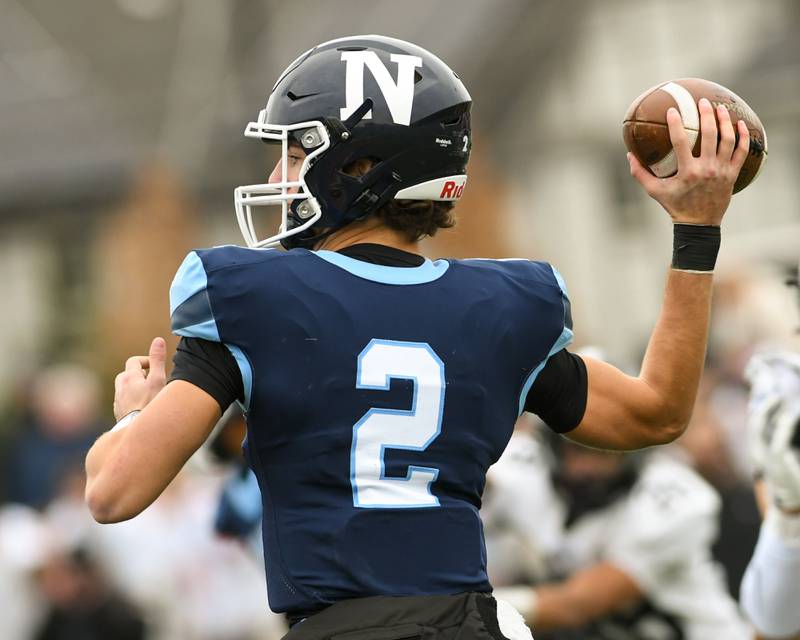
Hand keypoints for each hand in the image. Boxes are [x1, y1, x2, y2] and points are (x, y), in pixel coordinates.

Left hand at [113, 337, 166, 419]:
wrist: (139, 432)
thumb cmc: (150, 404)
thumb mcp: (158, 379)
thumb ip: (157, 360)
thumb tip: (158, 340)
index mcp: (129, 377)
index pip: (134, 361)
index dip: (146, 362)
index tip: (155, 368)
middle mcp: (120, 388)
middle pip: (127, 374)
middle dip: (138, 375)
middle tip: (152, 381)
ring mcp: (118, 401)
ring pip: (124, 389)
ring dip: (134, 388)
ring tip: (148, 395)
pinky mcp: (119, 414)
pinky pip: (124, 402)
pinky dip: (131, 401)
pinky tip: (142, 408)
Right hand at [628, 98, 749, 225]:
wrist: (699, 224)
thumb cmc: (674, 206)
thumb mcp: (654, 191)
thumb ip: (640, 173)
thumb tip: (629, 155)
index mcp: (687, 172)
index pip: (680, 141)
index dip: (676, 123)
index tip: (672, 110)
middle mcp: (706, 169)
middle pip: (709, 135)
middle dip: (706, 114)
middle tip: (702, 101)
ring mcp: (722, 171)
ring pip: (727, 140)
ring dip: (725, 121)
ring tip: (720, 108)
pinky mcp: (733, 174)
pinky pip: (742, 151)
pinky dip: (743, 137)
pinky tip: (740, 124)